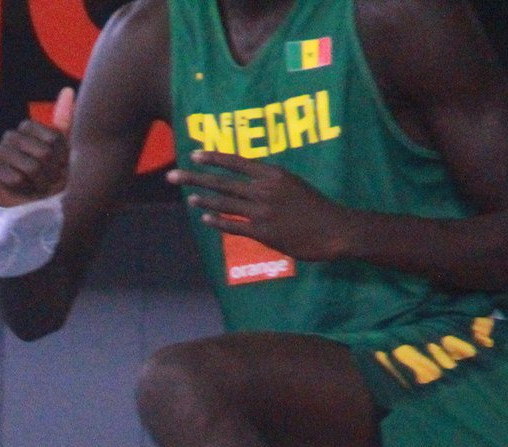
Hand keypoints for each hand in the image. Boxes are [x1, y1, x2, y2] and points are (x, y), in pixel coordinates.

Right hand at [0, 87, 74, 206]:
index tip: (58, 166)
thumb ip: (64, 121)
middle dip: (51, 173)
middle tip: (47, 180)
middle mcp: (11, 135)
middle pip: (44, 154)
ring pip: (32, 168)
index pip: (55, 140)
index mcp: (27, 127)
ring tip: (37, 185)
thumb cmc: (45, 172)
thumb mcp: (58, 148)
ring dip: (40, 183)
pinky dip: (24, 189)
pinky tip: (22, 189)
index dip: (62, 159)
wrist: (24, 201)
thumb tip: (68, 89)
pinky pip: (17, 180)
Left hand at [166, 151, 356, 261]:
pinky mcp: (263, 233)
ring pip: (225, 204)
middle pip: (223, 182)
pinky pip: (234, 226)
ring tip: (188, 197)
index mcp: (274, 174)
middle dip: (195, 178)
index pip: (237, 162)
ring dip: (203, 200)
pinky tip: (204, 219)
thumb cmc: (314, 207)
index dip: (214, 158)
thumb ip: (269, 183)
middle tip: (172, 176)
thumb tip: (248, 182)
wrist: (335, 229)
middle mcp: (265, 190)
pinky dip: (218, 222)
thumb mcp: (293, 185)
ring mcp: (263, 212)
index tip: (195, 154)